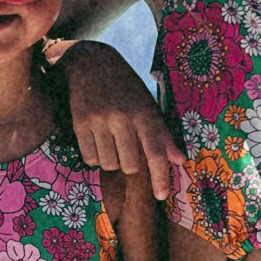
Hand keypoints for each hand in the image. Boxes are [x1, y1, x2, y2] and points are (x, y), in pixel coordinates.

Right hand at [58, 42, 184, 201]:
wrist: (91, 64)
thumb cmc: (126, 90)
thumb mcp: (148, 106)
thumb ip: (163, 134)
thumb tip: (180, 160)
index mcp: (144, 113)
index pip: (156, 152)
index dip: (160, 177)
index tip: (162, 196)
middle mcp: (122, 117)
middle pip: (130, 166)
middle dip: (130, 164)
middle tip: (126, 145)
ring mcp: (99, 121)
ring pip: (109, 164)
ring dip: (112, 159)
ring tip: (111, 138)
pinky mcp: (80, 123)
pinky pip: (90, 158)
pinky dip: (95, 156)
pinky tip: (97, 138)